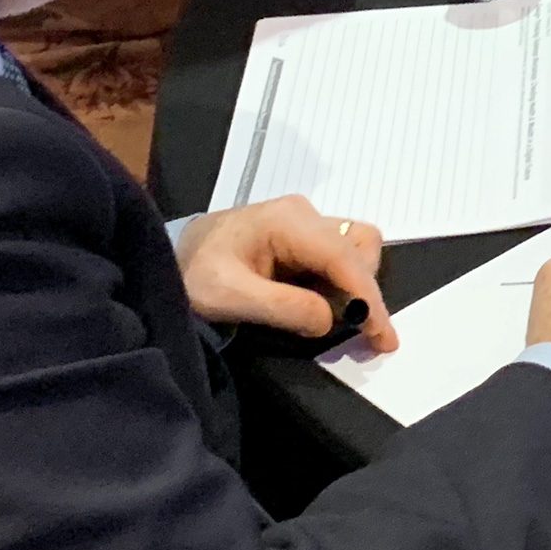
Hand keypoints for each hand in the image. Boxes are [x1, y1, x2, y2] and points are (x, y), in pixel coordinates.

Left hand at [175, 196, 396, 351]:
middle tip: (358, 330)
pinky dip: (342, 282)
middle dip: (365, 289)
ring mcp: (306, 221)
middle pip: (360, 245)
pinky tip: (323, 304)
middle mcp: (305, 213)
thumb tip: (331, 321)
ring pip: (356, 247)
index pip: (344, 257)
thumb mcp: (227, 296)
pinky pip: (339, 255)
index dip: (368, 297)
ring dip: (356, 284)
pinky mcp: (303, 235)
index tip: (383, 336)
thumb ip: (282, 307)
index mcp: (287, 221)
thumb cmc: (192, 273)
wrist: (166, 255)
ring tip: (337, 317)